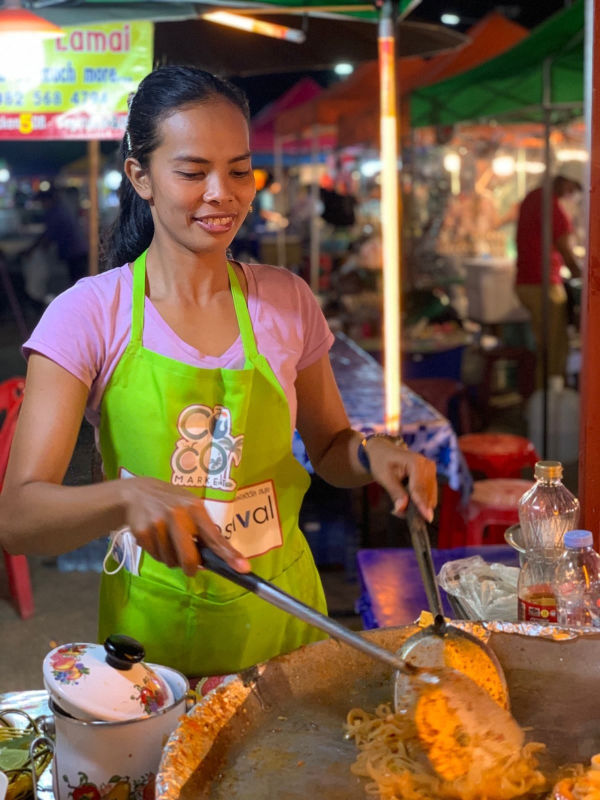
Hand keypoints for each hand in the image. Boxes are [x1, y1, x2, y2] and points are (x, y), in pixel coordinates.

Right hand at [117, 476, 250, 576]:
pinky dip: (158, 554)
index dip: (229, 555)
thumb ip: (203, 529)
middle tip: (190, 567)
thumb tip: (217, 558)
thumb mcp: (190, 506)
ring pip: (171, 561)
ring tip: (167, 540)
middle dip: (190, 567)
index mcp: (195, 508)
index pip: (215, 537)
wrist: (136, 493)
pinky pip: (156, 557)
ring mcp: (158, 524)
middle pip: (189, 558)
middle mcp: (177, 515)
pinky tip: (155, 538)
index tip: (243, 568)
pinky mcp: (142, 533)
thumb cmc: (171, 502)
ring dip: (172, 558)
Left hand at [364, 438, 436, 521]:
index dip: (421, 505)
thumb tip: (402, 509)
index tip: (426, 519)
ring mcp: (431, 470)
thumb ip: (395, 493)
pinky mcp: (431, 475)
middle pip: (427, 493)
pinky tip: (408, 503)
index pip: (419, 488)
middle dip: (417, 507)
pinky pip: (429, 493)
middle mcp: (427, 465)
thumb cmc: (381, 462)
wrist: (383, 452)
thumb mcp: (384, 478)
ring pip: (430, 495)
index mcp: (415, 462)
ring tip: (400, 508)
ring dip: (419, 505)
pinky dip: (420, 501)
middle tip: (400, 514)